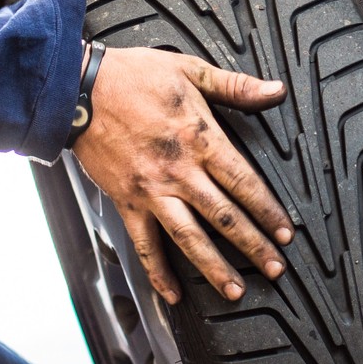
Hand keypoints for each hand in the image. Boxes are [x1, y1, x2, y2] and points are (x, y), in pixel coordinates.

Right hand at [72, 46, 294, 303]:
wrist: (77, 89)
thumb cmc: (131, 76)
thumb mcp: (190, 69)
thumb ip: (236, 86)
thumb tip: (275, 90)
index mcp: (200, 138)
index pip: (244, 182)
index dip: (268, 210)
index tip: (285, 233)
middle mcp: (179, 171)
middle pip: (224, 217)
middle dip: (253, 246)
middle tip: (274, 269)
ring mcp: (152, 191)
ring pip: (189, 238)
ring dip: (213, 268)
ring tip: (234, 290)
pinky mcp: (127, 202)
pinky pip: (145, 243)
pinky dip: (157, 272)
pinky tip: (172, 294)